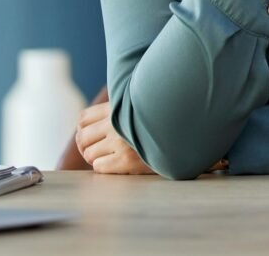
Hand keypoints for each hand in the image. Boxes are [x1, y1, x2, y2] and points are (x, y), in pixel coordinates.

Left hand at [75, 102, 228, 174]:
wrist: (187, 130)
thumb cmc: (165, 115)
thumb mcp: (142, 102)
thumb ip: (126, 104)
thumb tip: (109, 106)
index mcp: (118, 107)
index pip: (83, 118)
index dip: (82, 130)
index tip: (90, 137)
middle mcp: (117, 123)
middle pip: (82, 137)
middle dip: (85, 146)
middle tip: (95, 151)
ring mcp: (121, 141)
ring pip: (89, 153)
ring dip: (95, 158)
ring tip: (107, 158)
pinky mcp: (126, 160)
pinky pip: (99, 166)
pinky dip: (103, 167)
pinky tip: (115, 165)